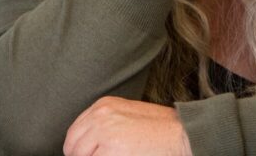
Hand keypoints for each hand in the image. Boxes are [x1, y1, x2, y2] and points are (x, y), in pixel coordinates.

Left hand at [63, 96, 192, 155]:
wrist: (183, 134)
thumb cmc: (161, 129)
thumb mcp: (128, 116)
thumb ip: (105, 125)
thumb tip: (87, 146)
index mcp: (103, 106)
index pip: (74, 134)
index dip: (81, 150)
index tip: (93, 154)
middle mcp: (100, 116)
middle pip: (72, 148)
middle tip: (108, 155)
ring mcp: (103, 134)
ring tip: (120, 155)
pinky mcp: (108, 152)